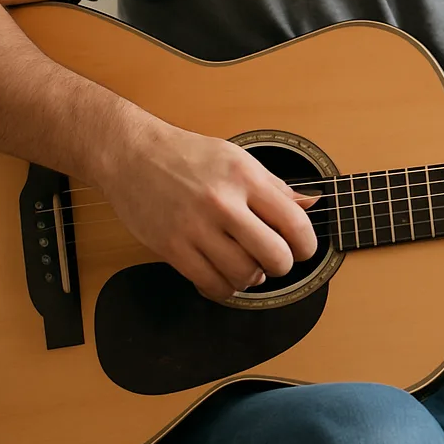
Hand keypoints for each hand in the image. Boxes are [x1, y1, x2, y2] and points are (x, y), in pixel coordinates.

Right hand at [100, 118, 318, 300]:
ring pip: (243, 275)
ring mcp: (195, 228)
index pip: (294, 223)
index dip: (307, 245)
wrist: (132, 154)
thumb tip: (311, 203)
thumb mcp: (240, 159)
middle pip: (274, 256)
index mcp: (245, 178)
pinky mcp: (171, 247)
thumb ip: (276, 186)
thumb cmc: (190, 155)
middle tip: (276, 260)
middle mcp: (222, 203)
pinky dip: (224, 288)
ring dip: (252, 278)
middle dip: (282, 265)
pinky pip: (209, 284)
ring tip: (247, 266)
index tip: (303, 249)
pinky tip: (224, 275)